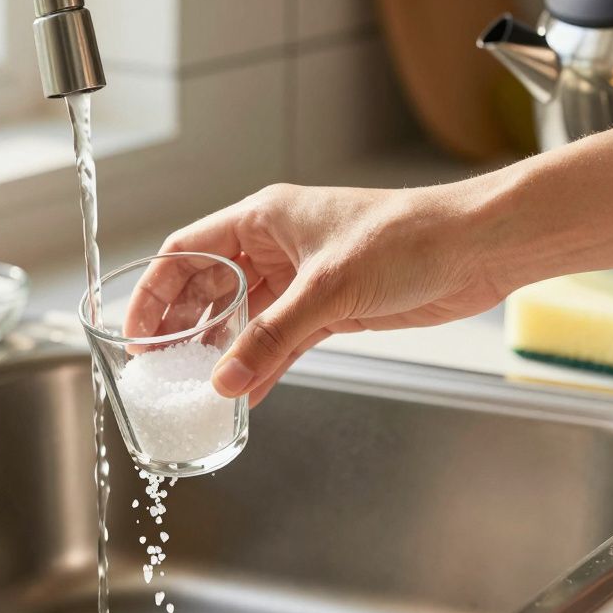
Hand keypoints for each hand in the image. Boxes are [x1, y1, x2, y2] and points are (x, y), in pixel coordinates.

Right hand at [136, 183, 510, 405]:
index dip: (155, 290)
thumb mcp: (328, 289)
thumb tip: (224, 378)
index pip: (188, 252)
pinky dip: (262, 365)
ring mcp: (302, 279)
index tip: (137, 330)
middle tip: (159, 366)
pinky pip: (281, 340)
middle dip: (183, 325)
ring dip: (222, 351)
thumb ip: (270, 337)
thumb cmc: (409, 237)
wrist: (475, 249)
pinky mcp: (330, 308)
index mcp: (265, 219)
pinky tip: (244, 393)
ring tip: (195, 387)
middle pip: (209, 287)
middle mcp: (277, 247)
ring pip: (244, 318)